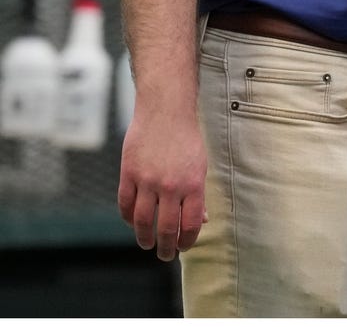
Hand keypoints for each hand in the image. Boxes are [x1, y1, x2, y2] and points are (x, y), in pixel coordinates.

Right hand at [118, 108, 207, 260]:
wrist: (165, 109)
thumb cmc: (186, 138)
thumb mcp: (200, 165)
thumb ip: (199, 194)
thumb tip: (203, 221)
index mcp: (193, 184)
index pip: (190, 225)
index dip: (187, 242)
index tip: (184, 247)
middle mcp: (170, 185)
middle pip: (167, 229)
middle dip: (166, 248)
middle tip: (165, 254)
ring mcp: (147, 180)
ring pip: (143, 222)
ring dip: (145, 239)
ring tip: (147, 243)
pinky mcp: (129, 173)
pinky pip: (125, 205)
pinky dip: (128, 218)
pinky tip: (133, 222)